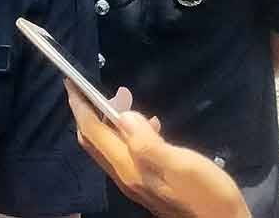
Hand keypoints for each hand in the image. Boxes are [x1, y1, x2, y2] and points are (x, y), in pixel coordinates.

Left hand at [65, 81, 249, 217]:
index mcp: (129, 167)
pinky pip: (125, 152)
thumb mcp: (181, 164)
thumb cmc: (206, 194)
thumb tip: (123, 115)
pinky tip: (150, 126)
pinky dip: (127, 133)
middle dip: (85, 112)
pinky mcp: (147, 183)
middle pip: (93, 140)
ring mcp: (135, 181)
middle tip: (87, 88)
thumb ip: (148, 142)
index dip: (80, 106)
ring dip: (106, 121)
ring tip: (122, 102)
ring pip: (108, 146)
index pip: (93, 132)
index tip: (71, 83)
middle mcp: (125, 175)